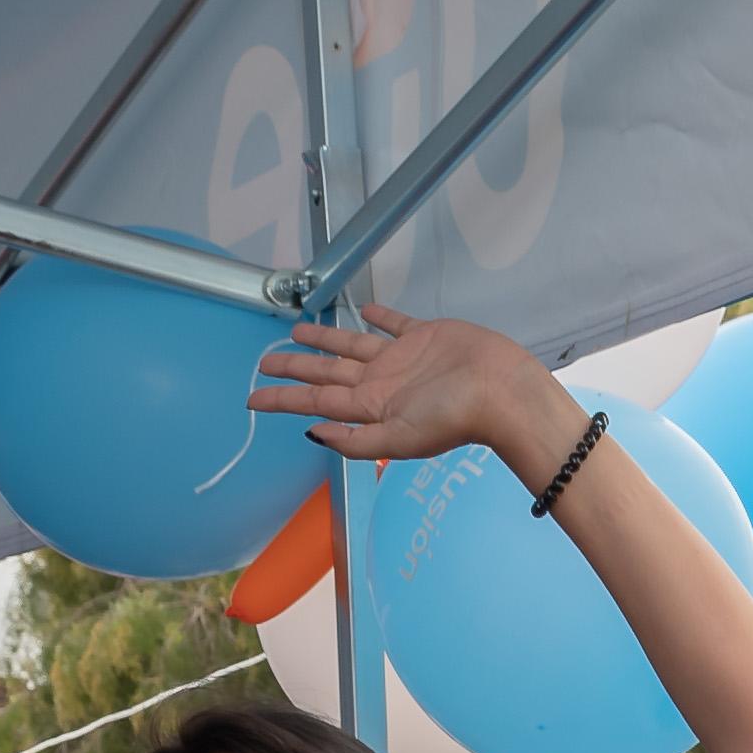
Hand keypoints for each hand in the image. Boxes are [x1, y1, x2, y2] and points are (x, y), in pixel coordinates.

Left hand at [247, 299, 567, 473]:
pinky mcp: (424, 336)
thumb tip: (311, 432)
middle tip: (265, 360)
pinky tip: (363, 313)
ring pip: (351, 346)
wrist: (500, 391)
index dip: (282, 399)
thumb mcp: (397, 438)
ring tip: (300, 331)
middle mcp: (380, 383)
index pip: (315, 400)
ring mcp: (401, 359)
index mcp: (370, 407)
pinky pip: (394, 324)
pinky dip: (378, 318)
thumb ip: (354, 440)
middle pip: (326, 372)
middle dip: (296, 367)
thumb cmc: (454, 417)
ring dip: (325, 340)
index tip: (252, 399)